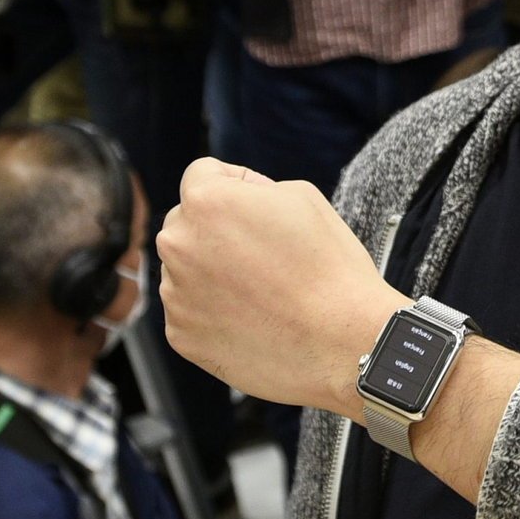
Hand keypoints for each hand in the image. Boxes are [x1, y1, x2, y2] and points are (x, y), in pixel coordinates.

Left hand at [158, 157, 403, 414]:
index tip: (259, 210)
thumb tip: (233, 199)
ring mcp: (176, 294)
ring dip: (213, 273)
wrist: (343, 343)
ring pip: (187, 269)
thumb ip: (252, 188)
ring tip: (264, 292)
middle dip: (217, 230)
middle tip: (264, 255)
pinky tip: (254, 318)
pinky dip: (214, 312)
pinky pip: (190, 311)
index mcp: (207, 201)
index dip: (236, 186)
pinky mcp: (181, 335)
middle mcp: (179, 244)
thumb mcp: (302, 197)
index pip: (202, 175)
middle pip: (188, 223)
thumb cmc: (330, 268)